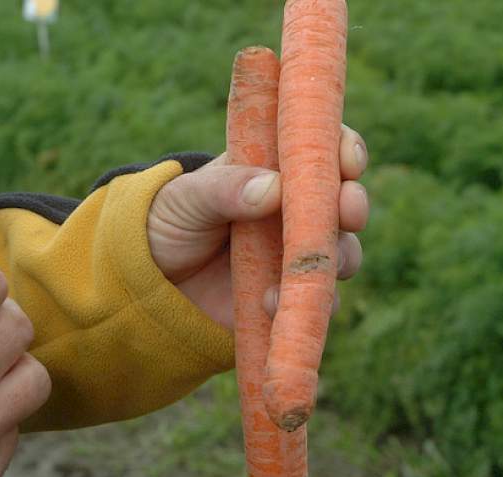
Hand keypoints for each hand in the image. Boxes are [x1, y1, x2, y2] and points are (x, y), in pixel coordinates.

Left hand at [148, 125, 368, 327]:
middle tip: (348, 211)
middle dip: (354, 204)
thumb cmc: (168, 223)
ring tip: (306, 266)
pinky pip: (319, 301)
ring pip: (343, 252)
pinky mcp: (290, 295)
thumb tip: (274, 187)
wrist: (147, 283)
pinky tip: (271, 301)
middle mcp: (294, 210)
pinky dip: (308, 302)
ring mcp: (295, 253)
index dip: (345, 149)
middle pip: (345, 201)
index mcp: (274, 169)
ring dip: (338, 257)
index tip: (349, 161)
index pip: (323, 149)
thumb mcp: (187, 198)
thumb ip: (225, 188)